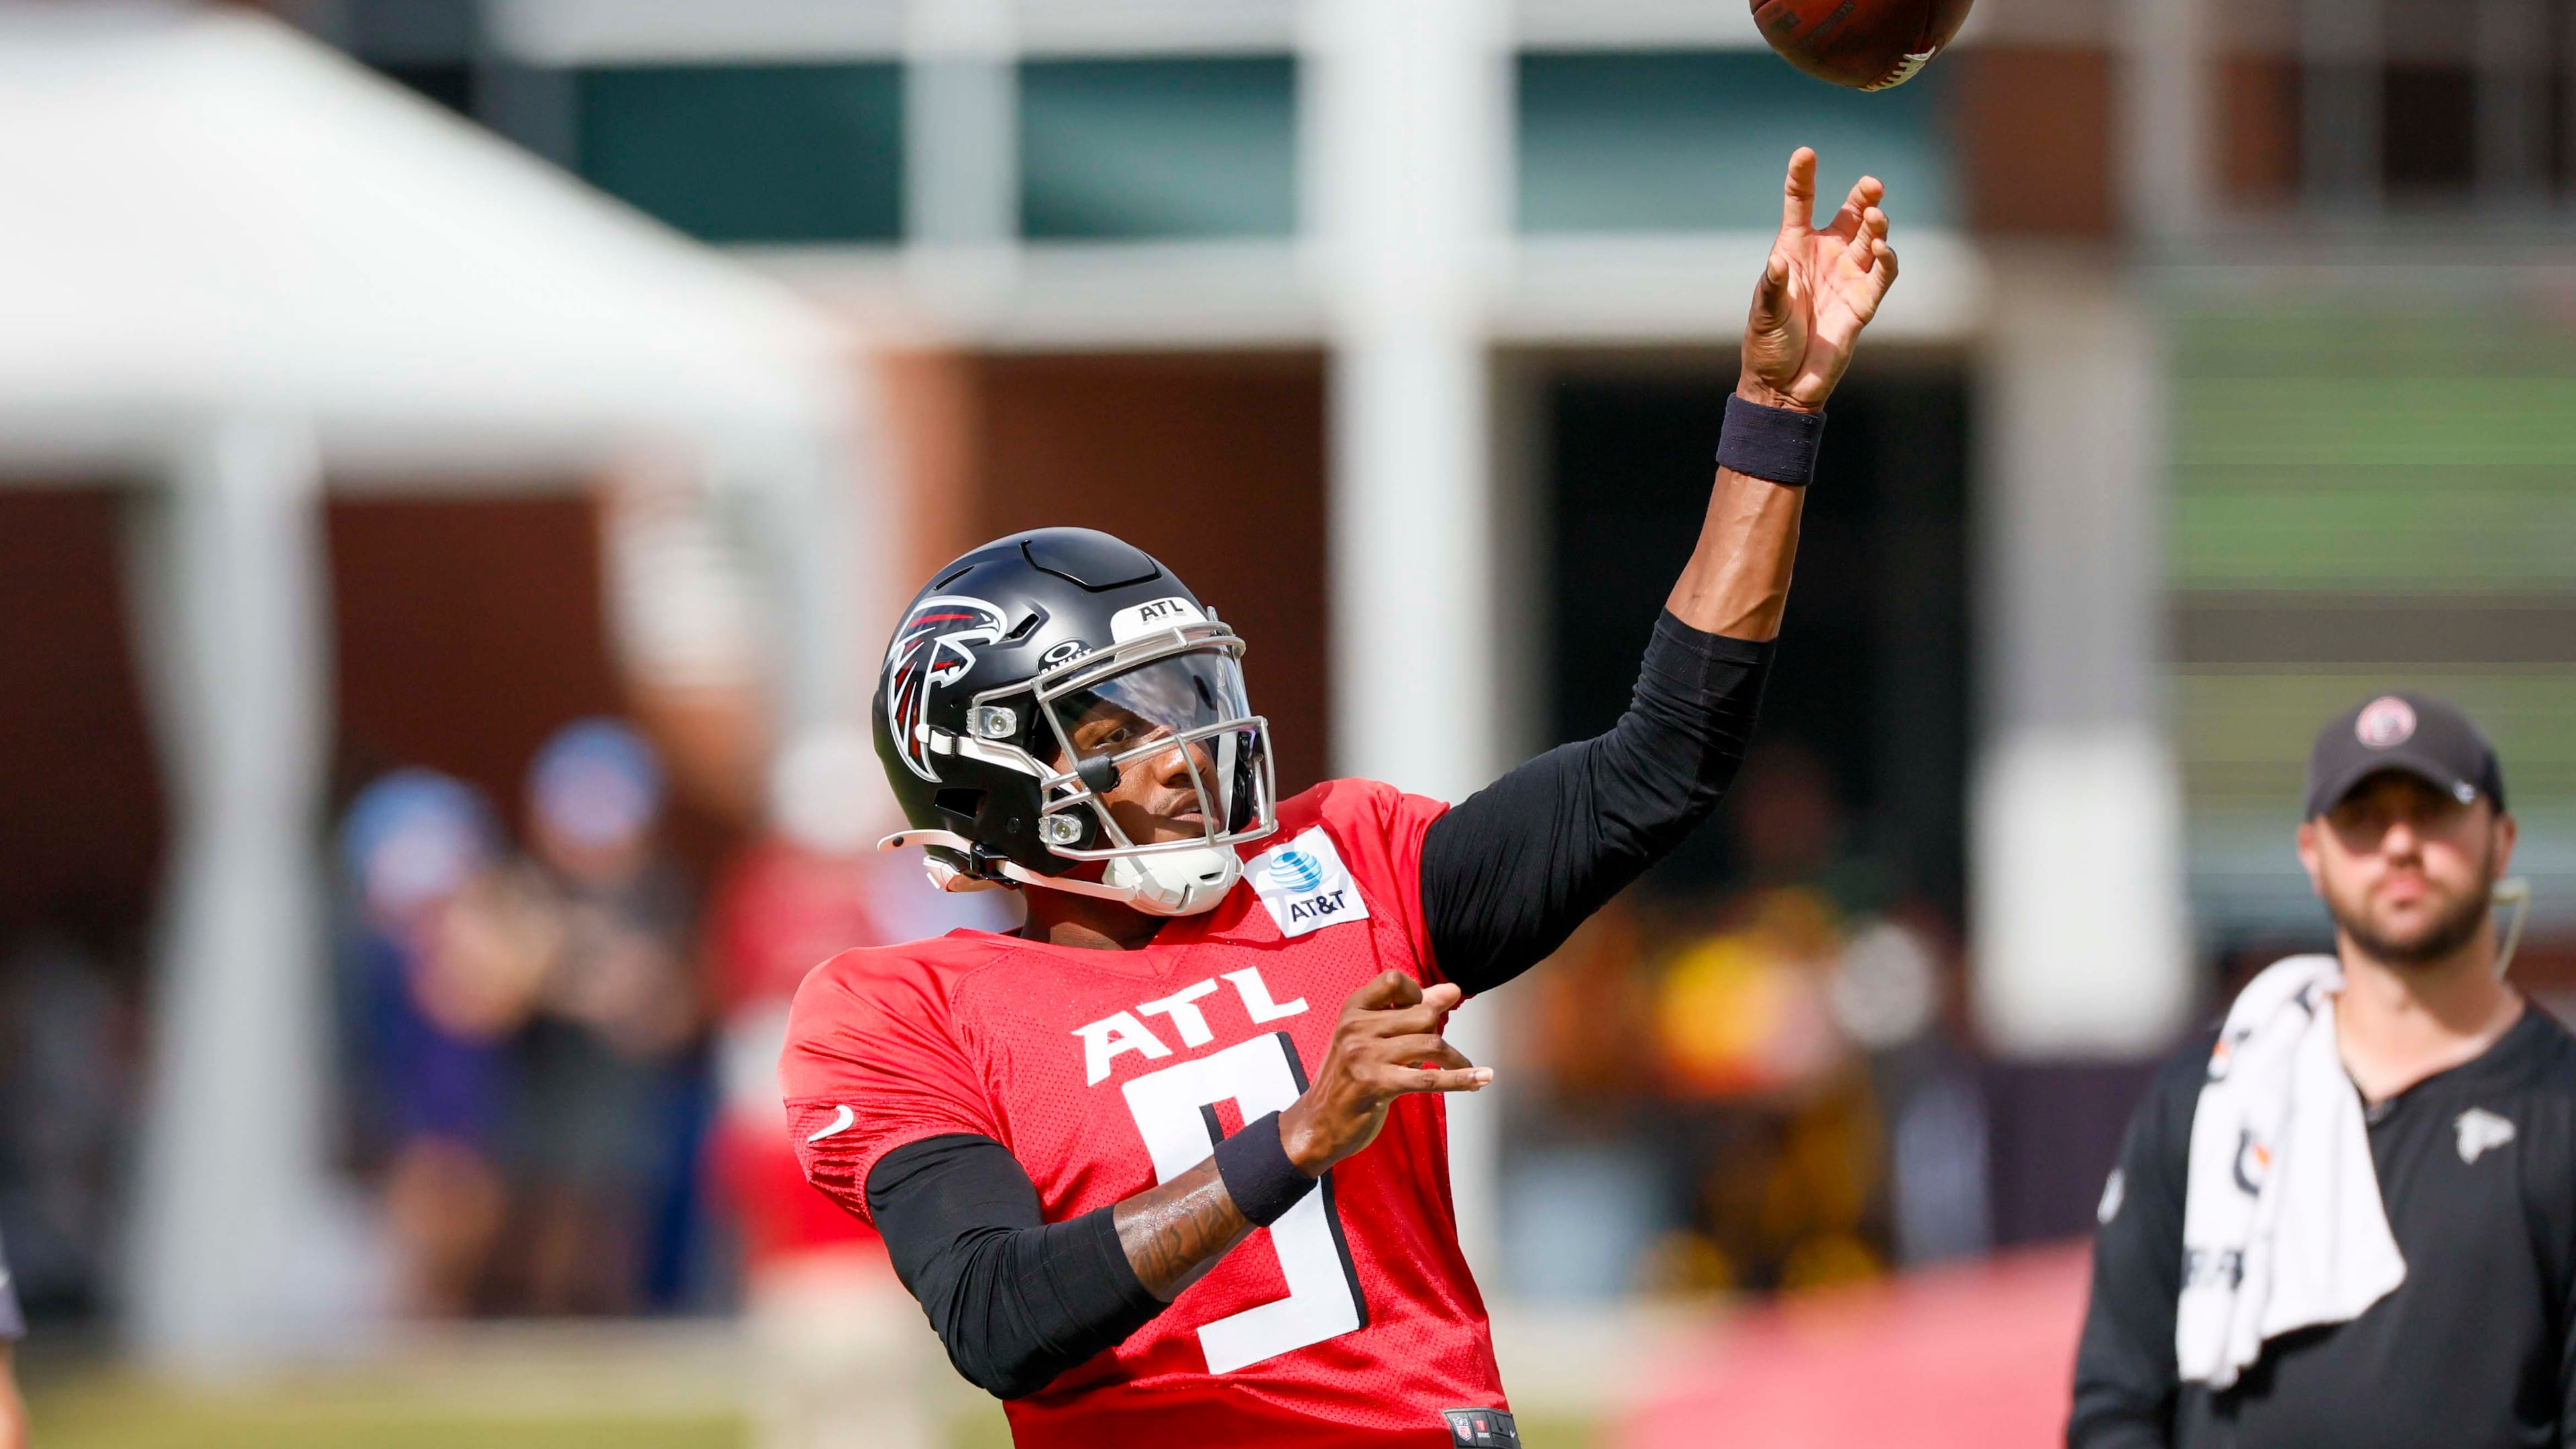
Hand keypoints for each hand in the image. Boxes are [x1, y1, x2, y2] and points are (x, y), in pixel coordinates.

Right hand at [1278, 972, 1489, 1176]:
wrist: (1320, 1123)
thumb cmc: (1350, 1078)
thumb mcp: (1372, 1038)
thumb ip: (1410, 1012)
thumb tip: (1452, 989)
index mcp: (1353, 1010)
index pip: (1394, 980)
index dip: (1418, 993)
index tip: (1426, 1012)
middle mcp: (1356, 1027)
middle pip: (1422, 1014)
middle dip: (1439, 1032)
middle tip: (1442, 1053)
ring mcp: (1364, 1055)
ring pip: (1430, 1043)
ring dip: (1457, 1059)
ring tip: (1468, 1069)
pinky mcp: (1376, 1084)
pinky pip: (1429, 1078)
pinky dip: (1460, 1079)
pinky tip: (1480, 1080)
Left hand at [1739, 148, 1897, 413]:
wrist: (1784, 384)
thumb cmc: (1768, 344)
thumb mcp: (1765, 313)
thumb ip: (1773, 287)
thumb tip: (1778, 262)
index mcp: (1794, 249)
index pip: (1800, 203)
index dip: (1803, 177)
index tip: (1806, 153)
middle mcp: (1825, 256)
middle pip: (1849, 215)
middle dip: (1862, 197)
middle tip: (1871, 185)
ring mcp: (1847, 276)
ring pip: (1870, 238)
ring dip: (1876, 225)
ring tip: (1876, 217)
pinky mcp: (1864, 301)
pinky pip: (1882, 273)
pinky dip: (1887, 260)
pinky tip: (1883, 249)